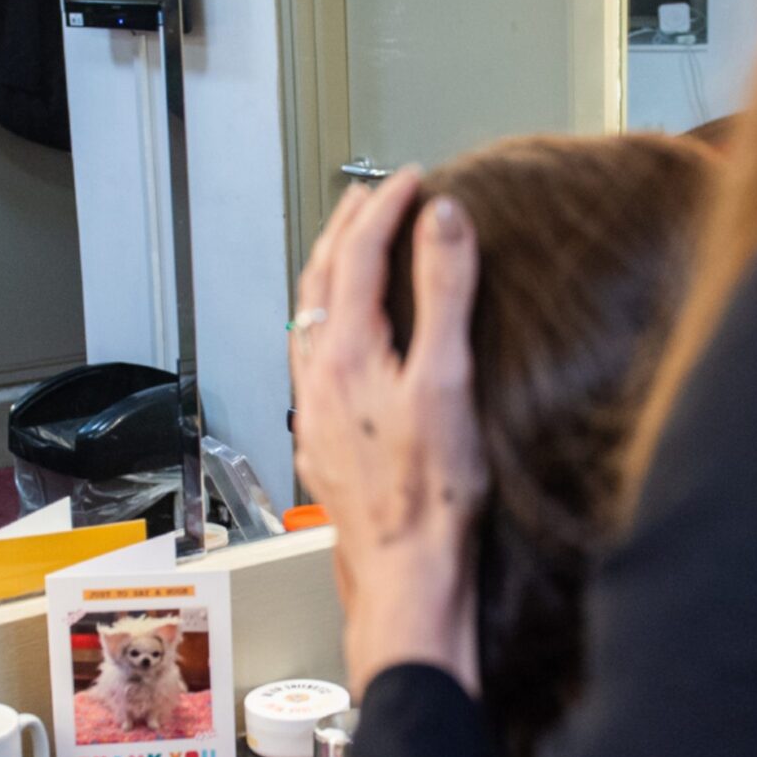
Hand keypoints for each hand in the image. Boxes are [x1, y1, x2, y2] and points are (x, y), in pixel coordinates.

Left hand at [290, 173, 486, 694]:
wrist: (405, 575)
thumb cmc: (431, 493)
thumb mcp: (449, 379)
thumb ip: (444, 292)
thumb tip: (441, 219)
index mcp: (346, 355)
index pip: (358, 255)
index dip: (386, 209)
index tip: (413, 181)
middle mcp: (318, 379)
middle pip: (319, 282)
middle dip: (345, 230)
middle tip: (369, 197)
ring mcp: (315, 413)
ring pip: (308, 322)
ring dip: (330, 276)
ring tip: (351, 252)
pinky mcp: (323, 444)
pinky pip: (312, 362)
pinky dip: (328, 325)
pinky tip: (345, 342)